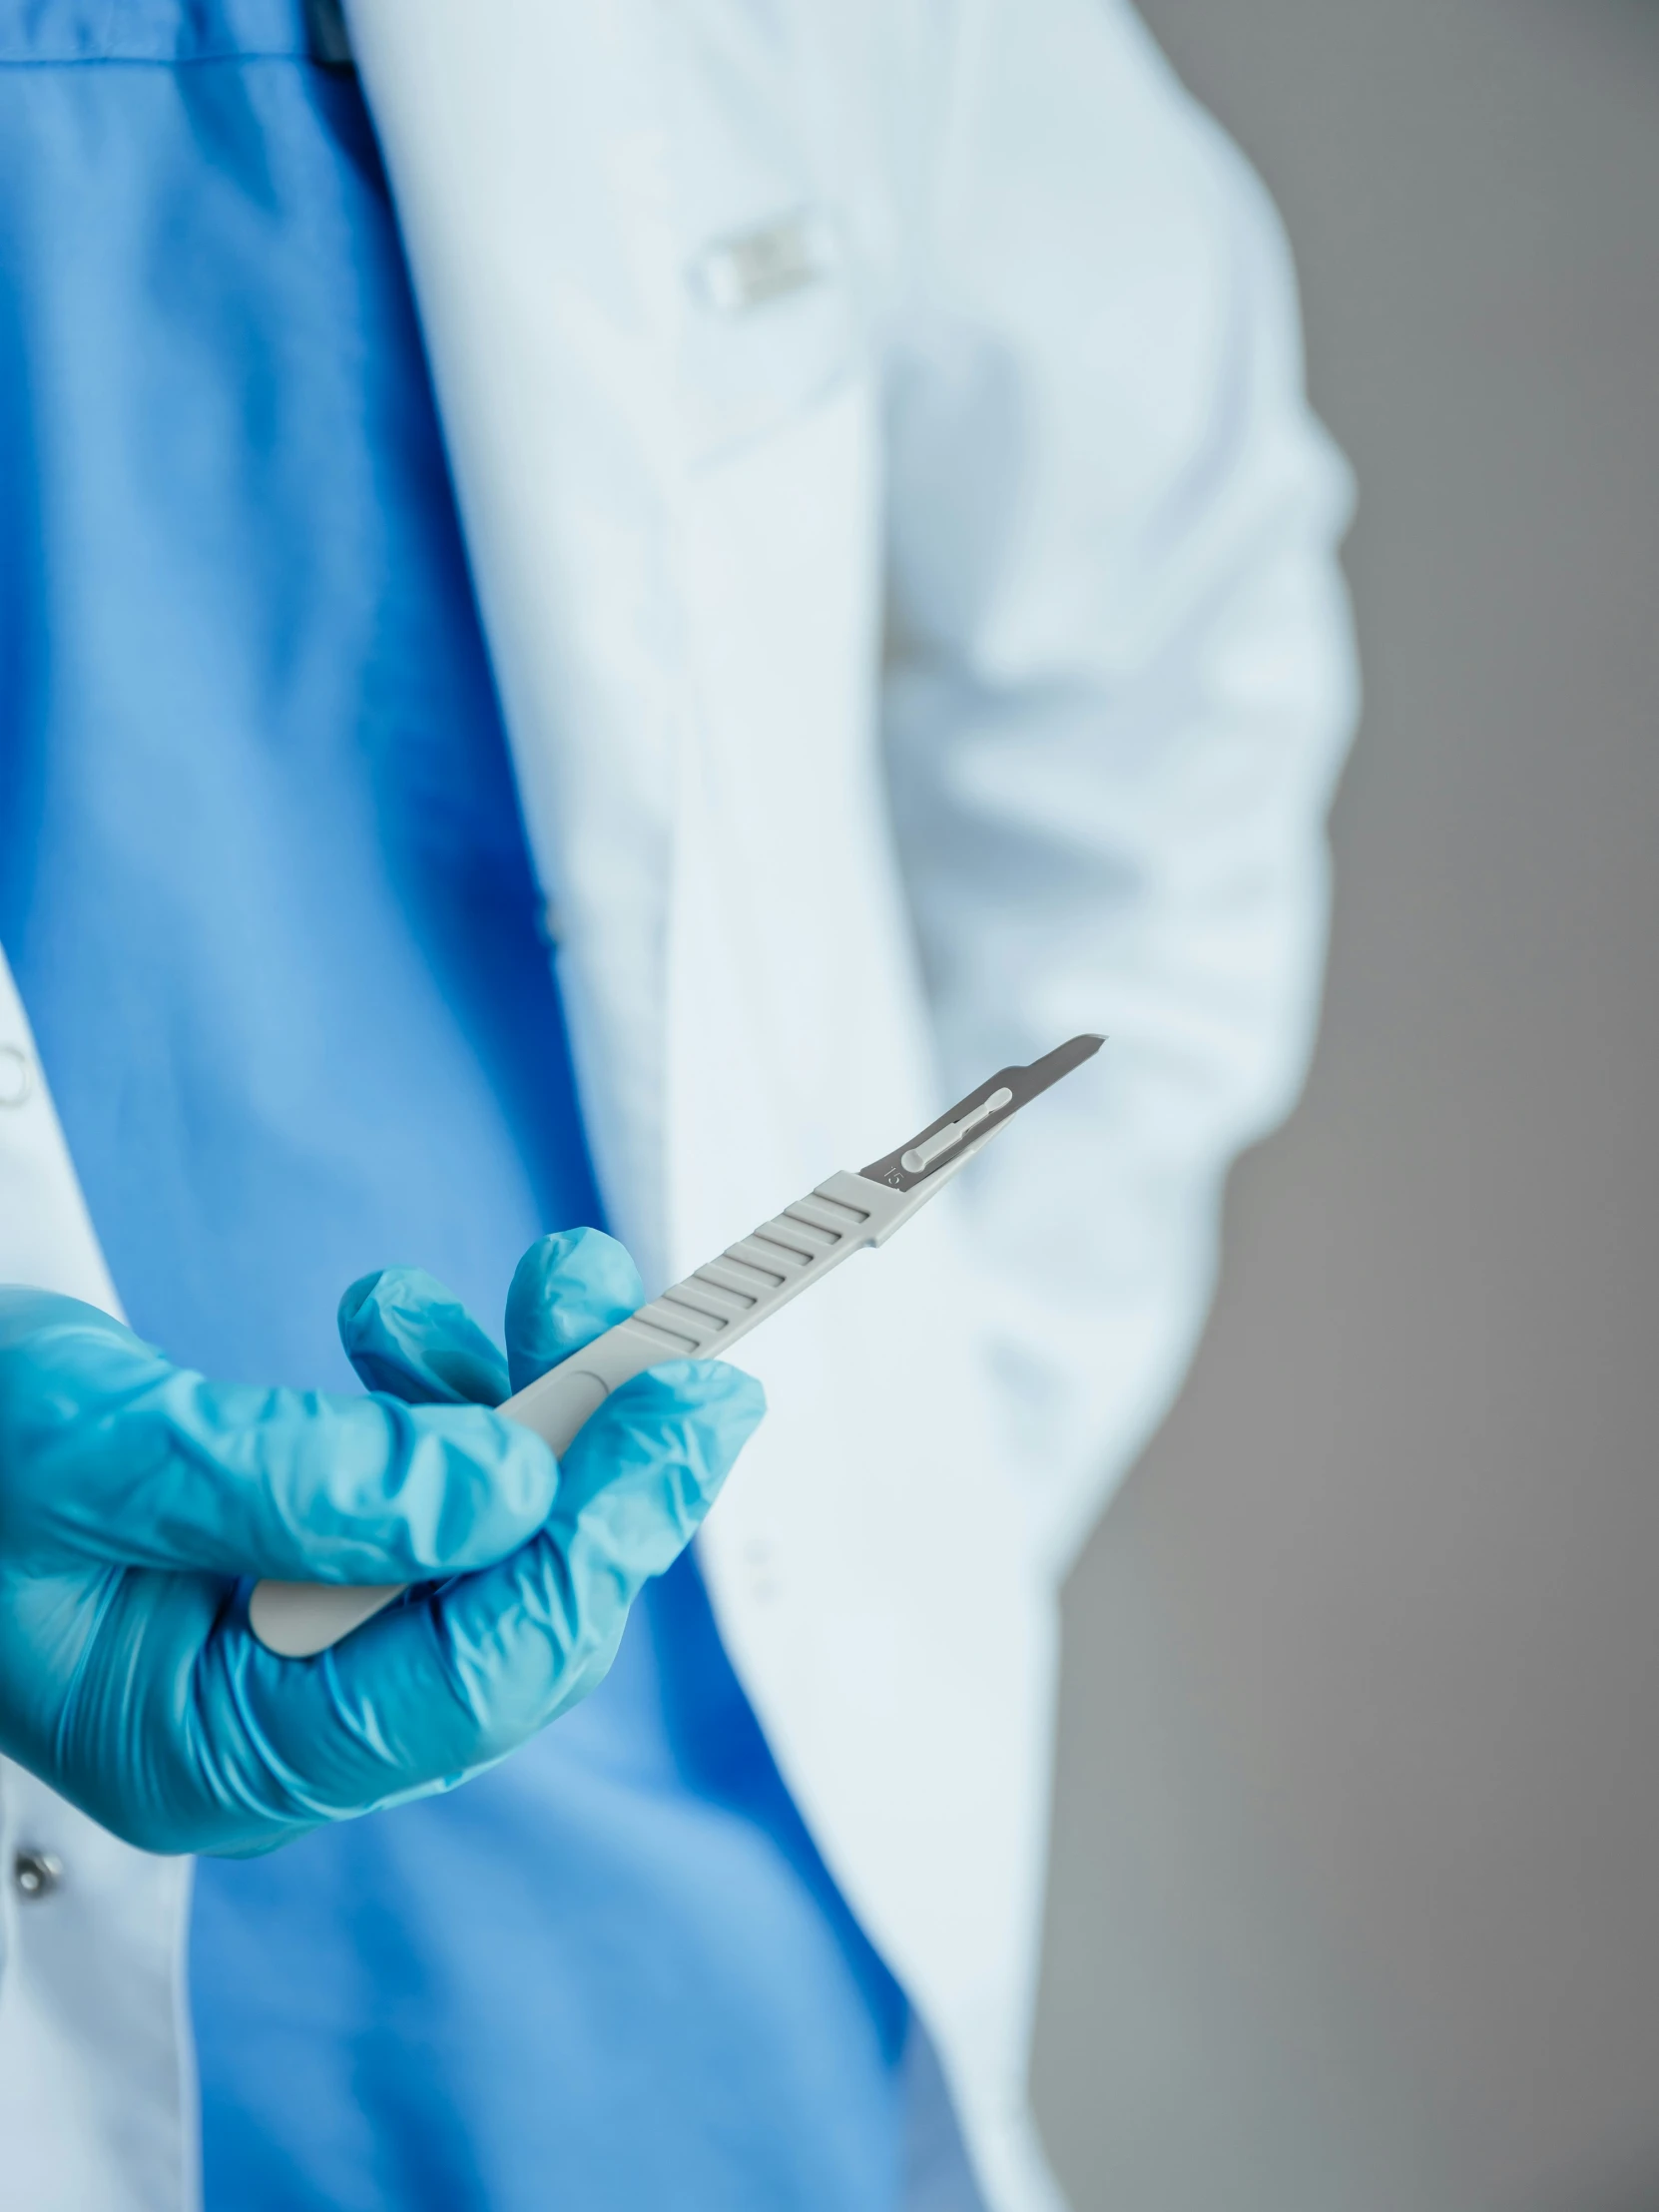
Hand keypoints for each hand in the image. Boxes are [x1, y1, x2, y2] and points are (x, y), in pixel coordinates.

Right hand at [0, 1230, 762, 1856]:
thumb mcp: (105, 1452)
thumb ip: (307, 1481)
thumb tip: (518, 1484)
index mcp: (221, 1754)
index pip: (477, 1676)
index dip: (604, 1537)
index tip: (696, 1403)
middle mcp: (279, 1726)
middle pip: (511, 1613)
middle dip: (598, 1460)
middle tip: (679, 1338)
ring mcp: (294, 1650)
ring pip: (485, 1539)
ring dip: (532, 1401)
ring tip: (559, 1273)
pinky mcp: (301, 1567)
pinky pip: (424, 1493)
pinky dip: (442, 1398)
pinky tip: (401, 1320)